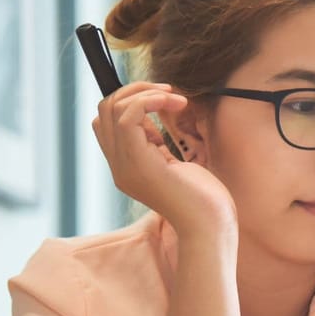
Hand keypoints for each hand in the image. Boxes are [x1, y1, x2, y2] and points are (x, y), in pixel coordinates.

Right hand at [92, 82, 235, 236]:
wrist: (210, 226)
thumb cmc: (202, 197)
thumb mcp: (173, 162)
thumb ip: (155, 141)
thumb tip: (152, 108)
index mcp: (125, 166)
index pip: (106, 122)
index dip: (130, 101)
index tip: (162, 101)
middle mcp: (118, 166)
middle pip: (104, 110)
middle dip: (135, 90)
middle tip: (169, 94)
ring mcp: (124, 166)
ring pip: (113, 108)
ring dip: (145, 92)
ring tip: (176, 99)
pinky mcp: (138, 163)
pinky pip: (127, 116)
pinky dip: (149, 100)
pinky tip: (174, 103)